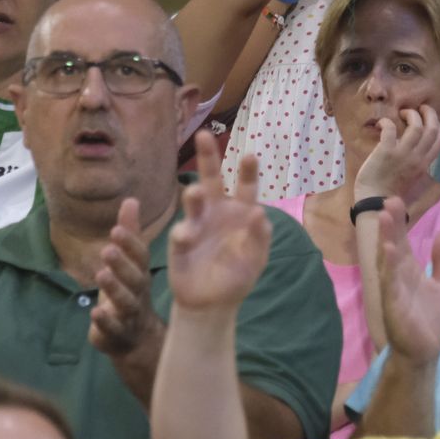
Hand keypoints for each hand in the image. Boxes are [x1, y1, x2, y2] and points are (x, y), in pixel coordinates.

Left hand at [89, 198, 164, 358]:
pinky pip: (113, 330)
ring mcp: (130, 315)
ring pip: (126, 302)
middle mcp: (140, 293)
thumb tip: (130, 200)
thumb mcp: (131, 263)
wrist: (139, 340)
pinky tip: (95, 312)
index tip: (116, 230)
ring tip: (101, 274)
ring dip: (114, 288)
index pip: (140, 257)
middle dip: (122, 263)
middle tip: (108, 249)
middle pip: (134, 278)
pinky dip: (105, 322)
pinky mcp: (117, 335)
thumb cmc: (132, 292)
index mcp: (141, 273)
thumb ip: (130, 234)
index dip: (129, 244)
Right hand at [168, 131, 271, 312]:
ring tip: (195, 191)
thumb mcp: (255, 258)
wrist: (212, 303)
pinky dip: (184, 233)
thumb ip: (259, 237)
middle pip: (211, 179)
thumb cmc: (237, 276)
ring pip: (193, 201)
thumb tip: (259, 212)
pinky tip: (187, 237)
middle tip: (203, 135)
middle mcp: (216, 211)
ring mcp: (197, 224)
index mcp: (239, 212)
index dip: (247, 172)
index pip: (245, 187)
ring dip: (193, 195)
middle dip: (207, 157)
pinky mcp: (180, 242)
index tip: (250, 155)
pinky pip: (181, 233)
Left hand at [353, 106, 439, 200]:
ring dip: (410, 114)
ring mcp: (402, 154)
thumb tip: (414, 144)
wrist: (374, 201)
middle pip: (433, 129)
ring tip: (402, 113)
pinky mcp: (386, 151)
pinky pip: (391, 128)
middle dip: (428, 113)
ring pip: (416, 126)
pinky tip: (382, 123)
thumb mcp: (411, 175)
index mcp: (424, 164)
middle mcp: (417, 158)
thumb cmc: (390, 189)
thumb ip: (416, 160)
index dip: (436, 125)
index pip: (439, 140)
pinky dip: (387, 122)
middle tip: (418, 109)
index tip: (427, 118)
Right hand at [375, 198, 439, 363]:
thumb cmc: (430, 319)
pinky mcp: (395, 307)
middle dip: (390, 225)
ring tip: (384, 218)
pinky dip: (390, 269)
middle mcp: (397, 277)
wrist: (426, 353)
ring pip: (389, 262)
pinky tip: (389, 252)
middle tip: (388, 201)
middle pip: (393, 246)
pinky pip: (391, 285)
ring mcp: (394, 291)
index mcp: (408, 270)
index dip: (398, 222)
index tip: (395, 200)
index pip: (402, 241)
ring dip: (386, 240)